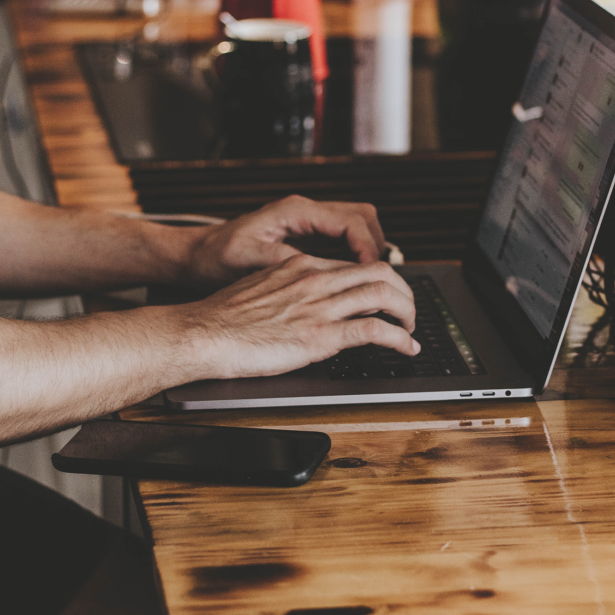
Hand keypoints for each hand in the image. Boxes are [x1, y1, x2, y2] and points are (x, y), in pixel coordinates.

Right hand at [180, 254, 418, 378]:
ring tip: (412, 329)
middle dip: (403, 291)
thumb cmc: (222, 319)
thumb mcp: (260, 290)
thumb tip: (305, 304)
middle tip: (408, 311)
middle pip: (379, 272)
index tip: (387, 295)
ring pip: (384, 295)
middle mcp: (315, 280)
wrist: (203, 333)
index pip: (354, 265)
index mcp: (300, 267)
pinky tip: (406, 348)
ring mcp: (320, 306)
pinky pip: (375, 331)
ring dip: (408, 313)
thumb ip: (288, 291)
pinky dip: (400, 339)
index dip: (379, 280)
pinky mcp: (321, 335)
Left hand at [185, 195, 385, 285]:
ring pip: (357, 228)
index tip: (374, 274)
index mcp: (295, 212)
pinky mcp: (305, 238)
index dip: (368, 248)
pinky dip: (354, 259)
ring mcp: (307, 224)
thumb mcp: (248, 261)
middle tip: (380, 279)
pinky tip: (350, 284)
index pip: (351, 221)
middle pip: (363, 218)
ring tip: (370, 284)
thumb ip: (285, 262)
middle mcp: (305, 212)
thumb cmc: (215, 258)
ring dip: (368, 252)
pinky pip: (342, 242)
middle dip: (377, 247)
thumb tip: (321, 271)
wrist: (195, 257)